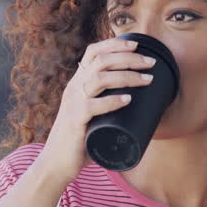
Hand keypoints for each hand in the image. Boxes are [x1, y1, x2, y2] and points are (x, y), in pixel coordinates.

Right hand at [34, 36, 158, 183]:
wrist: (56, 163)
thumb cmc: (80, 140)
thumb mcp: (92, 115)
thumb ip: (107, 104)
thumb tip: (140, 104)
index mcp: (78, 83)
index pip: (93, 52)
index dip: (114, 44)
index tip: (137, 44)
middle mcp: (74, 88)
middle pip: (101, 60)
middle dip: (128, 57)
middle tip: (150, 63)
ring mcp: (73, 104)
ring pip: (98, 78)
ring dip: (126, 75)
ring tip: (147, 79)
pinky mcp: (74, 122)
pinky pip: (92, 106)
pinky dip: (112, 101)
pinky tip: (128, 99)